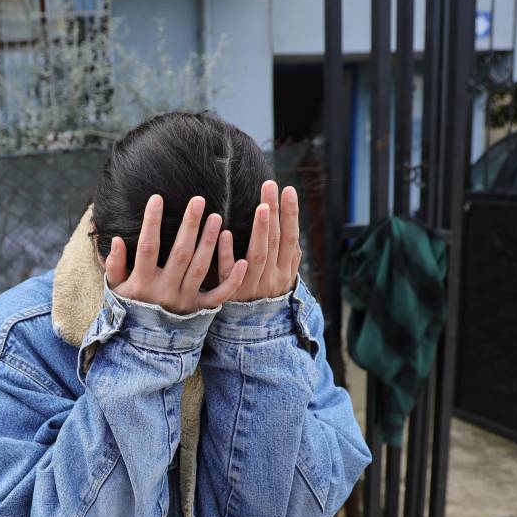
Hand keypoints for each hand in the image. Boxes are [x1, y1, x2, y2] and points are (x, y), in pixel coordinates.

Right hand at [105, 194, 247, 314]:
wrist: (144, 344)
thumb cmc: (129, 307)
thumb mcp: (115, 289)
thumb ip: (115, 265)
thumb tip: (115, 240)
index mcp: (143, 283)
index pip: (148, 247)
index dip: (151, 222)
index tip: (156, 198)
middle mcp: (166, 292)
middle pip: (180, 253)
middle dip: (190, 225)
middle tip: (198, 200)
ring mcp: (185, 301)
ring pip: (200, 268)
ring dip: (209, 242)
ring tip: (216, 217)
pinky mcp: (200, 310)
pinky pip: (218, 296)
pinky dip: (232, 281)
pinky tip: (242, 261)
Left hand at [219, 181, 300, 300]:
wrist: (251, 331)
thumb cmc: (265, 293)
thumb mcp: (282, 275)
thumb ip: (287, 253)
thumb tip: (293, 223)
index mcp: (285, 270)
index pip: (290, 237)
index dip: (290, 214)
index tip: (288, 189)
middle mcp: (272, 278)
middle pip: (275, 241)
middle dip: (274, 212)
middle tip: (269, 185)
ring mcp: (252, 287)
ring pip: (258, 256)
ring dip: (260, 231)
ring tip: (261, 207)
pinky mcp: (231, 294)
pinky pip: (230, 273)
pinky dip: (228, 253)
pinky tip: (224, 233)